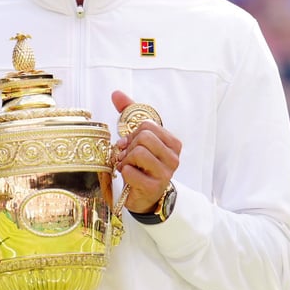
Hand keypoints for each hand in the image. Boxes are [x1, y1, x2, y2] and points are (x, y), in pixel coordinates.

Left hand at [111, 90, 180, 213]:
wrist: (144, 196)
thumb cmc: (141, 165)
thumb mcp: (137, 137)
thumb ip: (129, 114)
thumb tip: (116, 93)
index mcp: (173, 143)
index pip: (148, 125)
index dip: (133, 133)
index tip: (131, 143)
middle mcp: (173, 158)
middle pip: (143, 137)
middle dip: (129, 146)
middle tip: (127, 156)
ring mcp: (165, 174)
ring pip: (138, 152)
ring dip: (125, 159)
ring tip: (127, 166)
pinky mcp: (153, 187)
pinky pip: (131, 171)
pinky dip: (123, 172)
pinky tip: (127, 176)